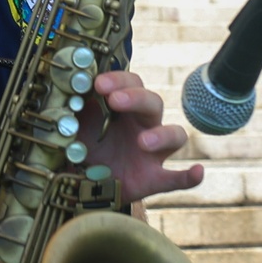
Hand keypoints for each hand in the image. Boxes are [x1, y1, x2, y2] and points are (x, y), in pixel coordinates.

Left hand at [80, 70, 203, 204]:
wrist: (83, 182)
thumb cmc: (84, 145)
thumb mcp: (75, 123)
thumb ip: (72, 106)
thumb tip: (64, 88)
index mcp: (123, 106)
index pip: (131, 83)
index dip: (119, 80)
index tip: (99, 84)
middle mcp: (143, 124)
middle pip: (153, 102)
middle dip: (136, 98)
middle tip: (115, 102)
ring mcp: (153, 152)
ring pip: (174, 135)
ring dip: (162, 135)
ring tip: (142, 142)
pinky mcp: (154, 178)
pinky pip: (177, 177)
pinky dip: (189, 176)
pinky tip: (197, 172)